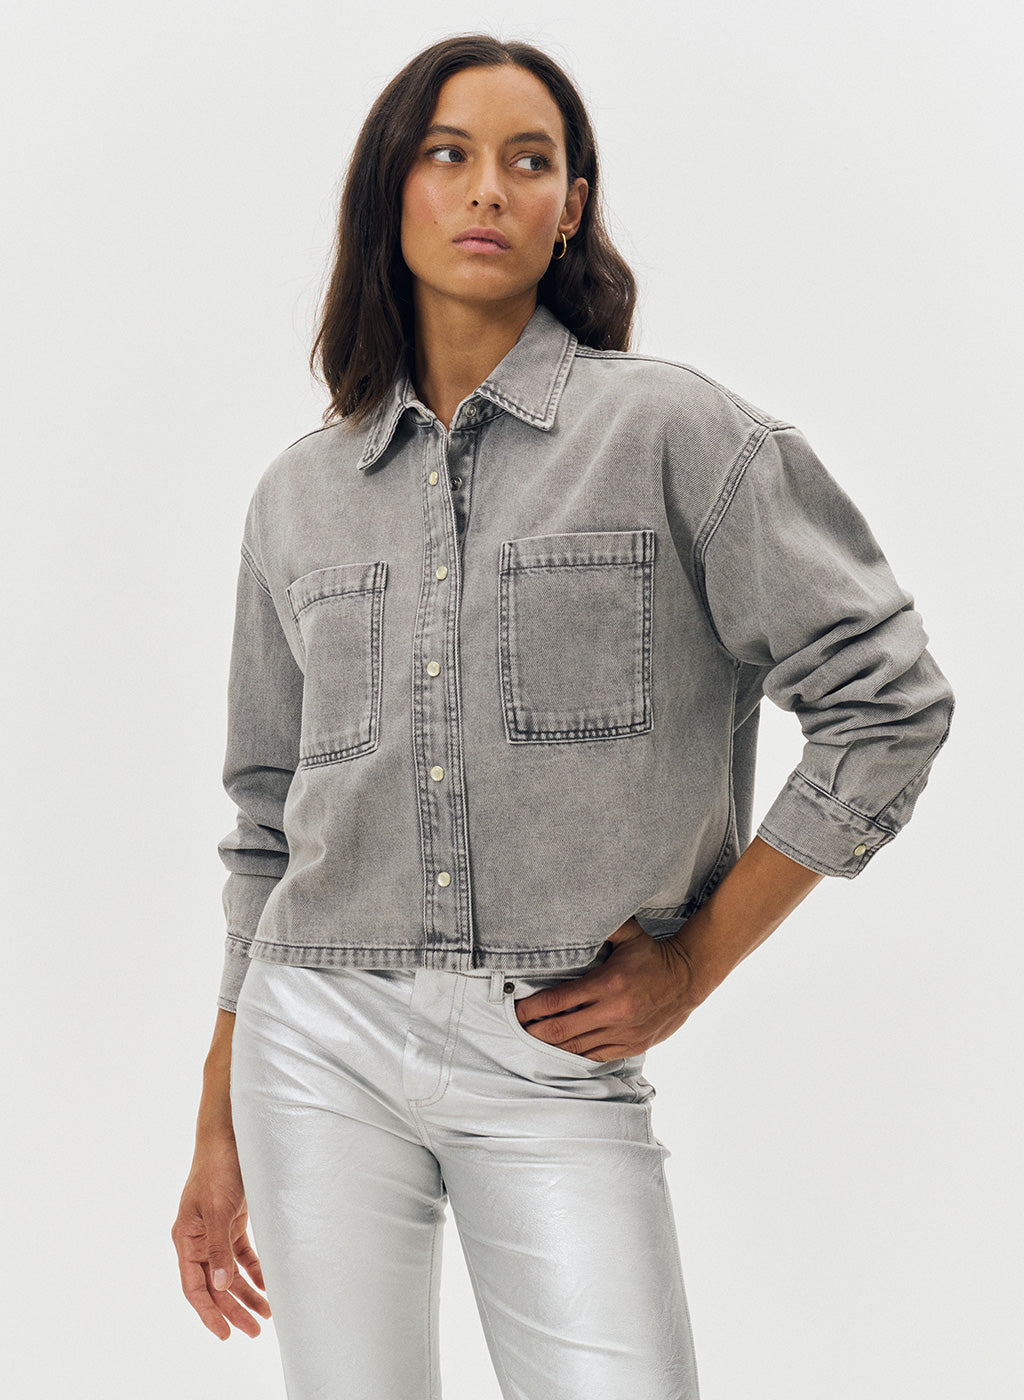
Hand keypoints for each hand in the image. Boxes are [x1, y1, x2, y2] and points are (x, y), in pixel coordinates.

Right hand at [171, 1135, 271, 1340]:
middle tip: (253, 1331)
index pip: (194, 1286)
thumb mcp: (218, 1209)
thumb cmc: (218, 1167)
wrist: (230, 1134)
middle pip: (214, 1284)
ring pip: (230, 1272)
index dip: (209, 1312)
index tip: (225, 1334)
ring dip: (246, 1293)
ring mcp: (215, 1229)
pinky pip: (242, 1254)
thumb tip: (220, 1286)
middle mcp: (198, 1238)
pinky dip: (254, 1270)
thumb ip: (218, 1248)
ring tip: (266, 1314)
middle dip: (233, 1308)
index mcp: (187, 1238)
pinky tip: (268, 1284)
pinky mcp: (232, 1220)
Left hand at [512, 919, 699, 1060]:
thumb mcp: (628, 934)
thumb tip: (573, 912)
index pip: (557, 1000)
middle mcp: (613, 1011)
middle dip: (533, 1031)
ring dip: (551, 1045)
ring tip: (532, 1040)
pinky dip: (575, 1054)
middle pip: (560, 1029)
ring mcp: (622, 1032)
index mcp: (607, 983)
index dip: (531, 1008)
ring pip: (575, 1047)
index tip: (515, 1009)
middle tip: (515, 1029)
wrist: (688, 979)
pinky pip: (595, 1056)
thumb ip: (602, 925)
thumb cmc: (652, 955)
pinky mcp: (631, 1045)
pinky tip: (561, 1050)